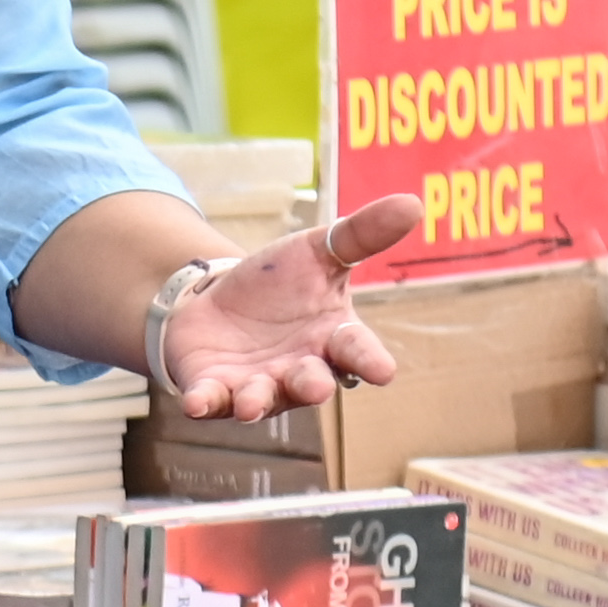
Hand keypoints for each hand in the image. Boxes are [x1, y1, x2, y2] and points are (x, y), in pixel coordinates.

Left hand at [158, 196, 421, 419]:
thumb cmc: (281, 282)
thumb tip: (413, 203)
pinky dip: (205, 402)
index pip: (358, 351)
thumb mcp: (319, 250)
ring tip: (251, 404)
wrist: (219, 298)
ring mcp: (258, 384)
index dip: (370, 361)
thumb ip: (362, 234)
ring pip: (262, 400)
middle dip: (312, 386)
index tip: (383, 372)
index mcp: (333, 338)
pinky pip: (211, 400)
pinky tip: (194, 402)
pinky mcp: (215, 388)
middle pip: (311, 383)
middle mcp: (300, 369)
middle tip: (316, 388)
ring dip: (257, 402)